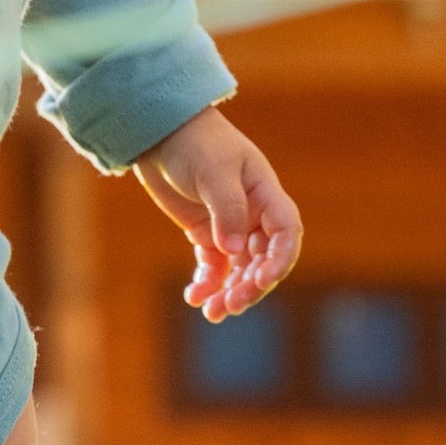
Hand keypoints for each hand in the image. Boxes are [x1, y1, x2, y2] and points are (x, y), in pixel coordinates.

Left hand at [133, 107, 301, 320]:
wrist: (160, 132)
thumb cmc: (194, 142)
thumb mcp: (213, 171)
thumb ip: (227, 209)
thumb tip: (234, 250)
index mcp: (265, 194)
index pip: (286, 233)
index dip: (280, 259)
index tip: (262, 280)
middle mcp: (254, 215)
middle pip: (263, 260)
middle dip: (251, 285)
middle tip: (231, 305)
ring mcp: (230, 226)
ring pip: (239, 269)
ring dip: (230, 291)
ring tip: (213, 312)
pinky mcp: (206, 234)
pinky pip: (214, 267)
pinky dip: (207, 284)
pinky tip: (194, 298)